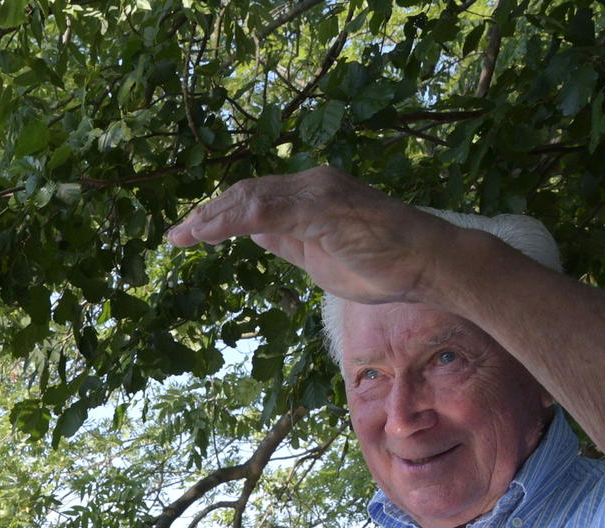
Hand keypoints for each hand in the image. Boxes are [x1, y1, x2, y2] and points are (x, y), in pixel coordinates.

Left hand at [164, 166, 457, 308]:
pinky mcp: (324, 208)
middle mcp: (313, 185)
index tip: (190, 234)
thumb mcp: (318, 258)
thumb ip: (287, 242)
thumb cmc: (382, 266)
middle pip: (246, 193)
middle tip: (175, 237)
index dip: (220, 215)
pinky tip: (210, 234)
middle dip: (207, 215)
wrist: (428, 264)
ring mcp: (319, 193)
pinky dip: (235, 220)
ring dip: (213, 218)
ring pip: (252, 198)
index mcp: (311, 196)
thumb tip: (254, 234)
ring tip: (184, 236)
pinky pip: (269, 211)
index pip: (255, 199)